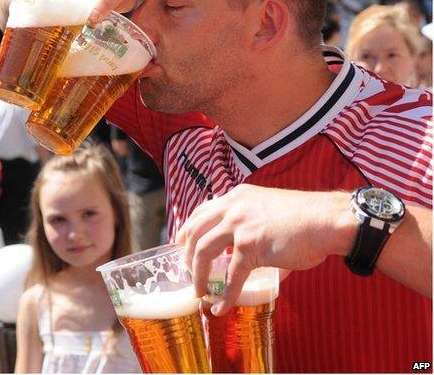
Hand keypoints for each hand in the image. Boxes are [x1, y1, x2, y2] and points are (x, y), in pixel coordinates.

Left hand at [176, 184, 351, 315]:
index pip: (201, 211)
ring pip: (204, 252)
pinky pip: (231, 277)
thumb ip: (249, 223)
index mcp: (236, 196)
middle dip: (187, 254)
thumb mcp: (265, 207)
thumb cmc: (302, 216)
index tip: (181, 244)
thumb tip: (241, 249)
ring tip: (199, 290)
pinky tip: (221, 308)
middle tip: (188, 270)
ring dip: (198, 275)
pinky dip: (225, 296)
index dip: (187, 229)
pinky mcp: (251, 246)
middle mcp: (233, 207)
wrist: (325, 220)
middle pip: (195, 231)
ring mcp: (240, 226)